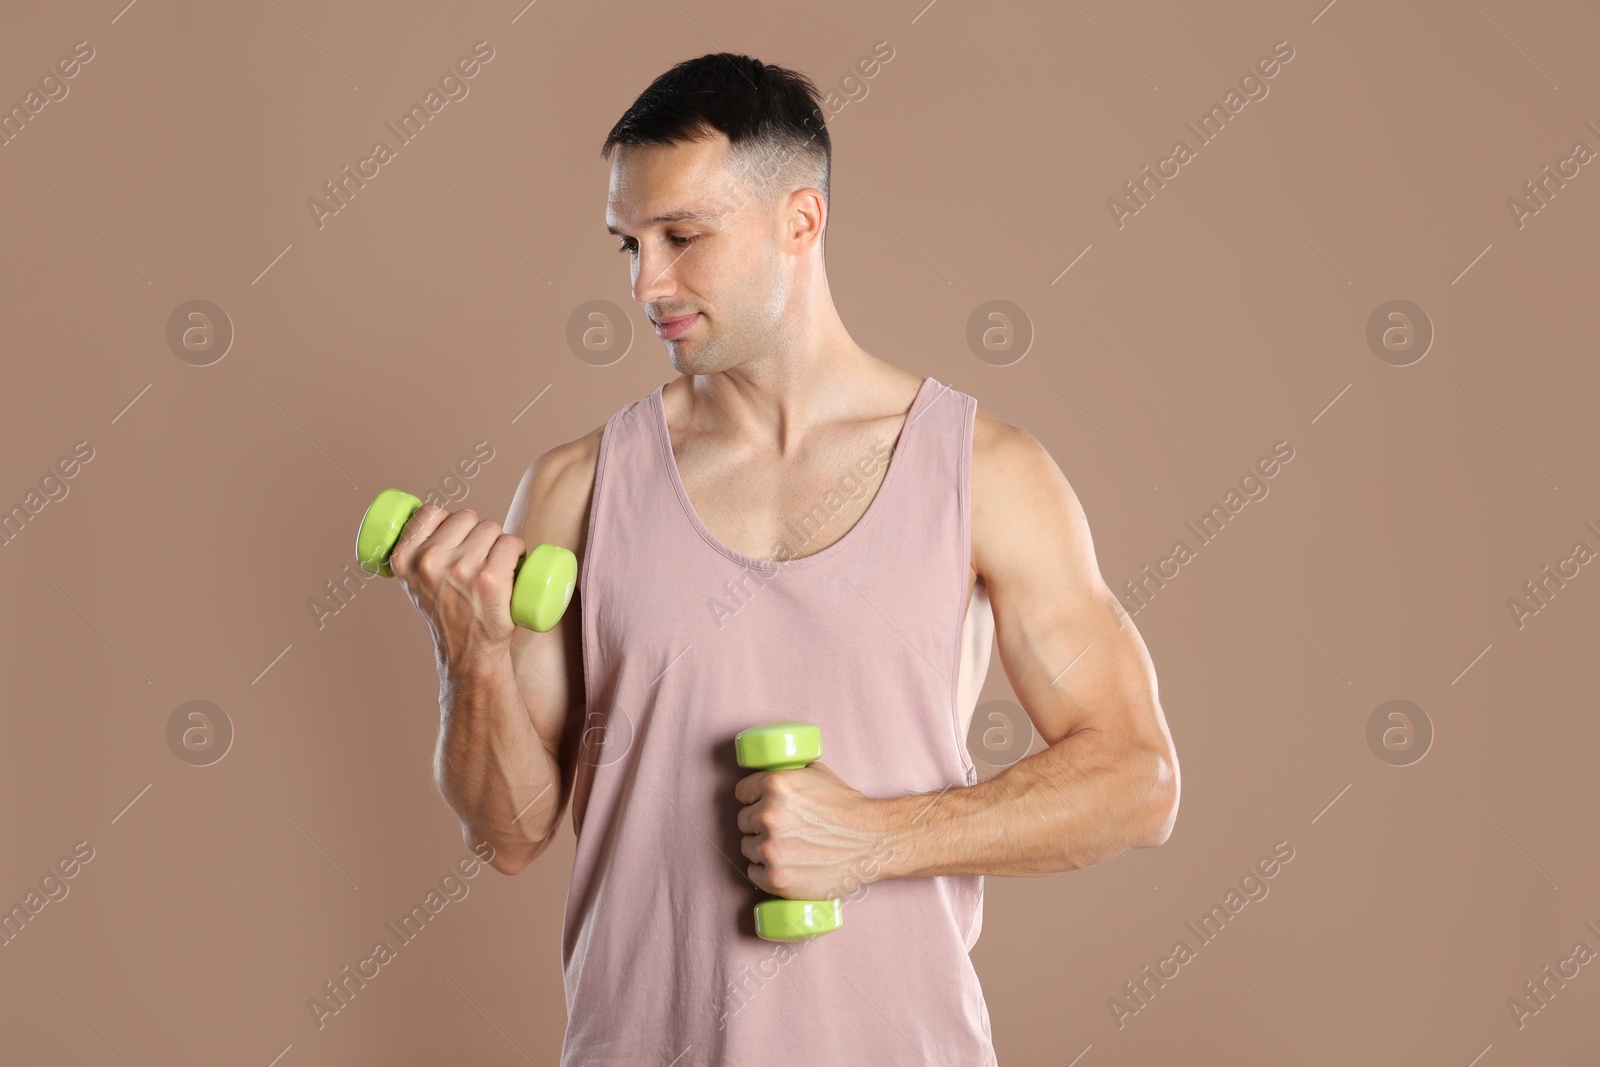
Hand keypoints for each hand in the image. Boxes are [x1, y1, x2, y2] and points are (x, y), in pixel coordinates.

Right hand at [386, 503, 526, 675]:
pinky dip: (518, 550)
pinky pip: (511, 542)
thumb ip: (415, 551)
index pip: (432, 512)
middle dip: (477, 533)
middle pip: (467, 517)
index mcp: (404, 558)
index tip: (456, 541)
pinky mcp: (490, 579)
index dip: (450, 522)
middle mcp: (430, 561)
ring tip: (494, 566)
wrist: (469, 652)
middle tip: (478, 560)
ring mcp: (461, 569)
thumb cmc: (447, 611)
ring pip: (491, 528)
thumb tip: (426, 514)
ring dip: (498, 542)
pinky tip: (514, 563)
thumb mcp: (415, 581)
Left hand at [734, 761, 893, 899]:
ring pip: (747, 847)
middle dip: (758, 824)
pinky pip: (754, 873)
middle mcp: (768, 815)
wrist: (872, 842)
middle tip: (782, 830)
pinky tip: (783, 866)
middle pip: (743, 821)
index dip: (753, 799)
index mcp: (775, 785)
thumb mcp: (819, 775)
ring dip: (762, 849)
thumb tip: (775, 773)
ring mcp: (771, 848)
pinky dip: (765, 871)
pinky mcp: (776, 877)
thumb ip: (791, 773)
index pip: (742, 793)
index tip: (762, 806)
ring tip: (786, 849)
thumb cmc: (848, 809)